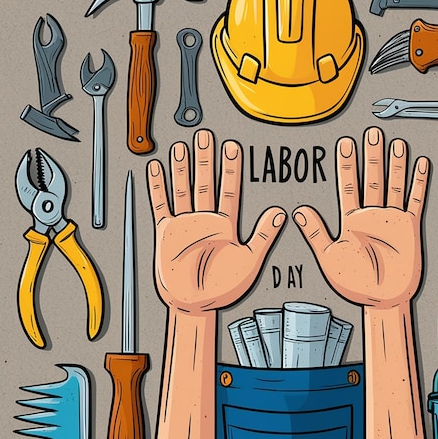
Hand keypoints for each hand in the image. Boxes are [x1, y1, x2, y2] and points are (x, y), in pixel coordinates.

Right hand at [147, 130, 285, 313]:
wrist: (195, 304)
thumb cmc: (223, 287)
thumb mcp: (249, 260)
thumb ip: (263, 235)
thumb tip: (281, 213)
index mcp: (225, 225)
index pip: (229, 190)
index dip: (231, 168)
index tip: (233, 146)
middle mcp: (205, 220)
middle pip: (205, 183)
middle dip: (205, 159)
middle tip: (205, 135)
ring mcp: (185, 224)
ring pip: (183, 189)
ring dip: (182, 168)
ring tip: (182, 146)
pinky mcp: (166, 233)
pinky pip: (161, 206)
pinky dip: (158, 188)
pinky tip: (156, 169)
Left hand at [293, 127, 428, 307]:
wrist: (381, 299)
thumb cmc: (354, 283)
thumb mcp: (329, 257)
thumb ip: (316, 233)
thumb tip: (298, 211)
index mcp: (351, 220)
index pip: (348, 186)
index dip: (347, 164)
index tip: (345, 143)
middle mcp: (371, 215)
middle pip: (372, 179)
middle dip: (372, 156)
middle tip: (372, 132)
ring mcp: (391, 220)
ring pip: (394, 185)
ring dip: (395, 165)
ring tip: (395, 143)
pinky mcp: (409, 228)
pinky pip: (415, 202)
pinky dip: (418, 184)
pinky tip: (421, 165)